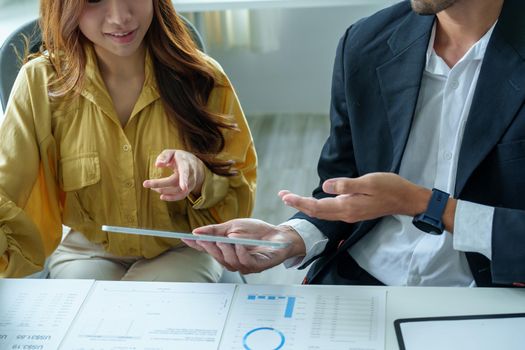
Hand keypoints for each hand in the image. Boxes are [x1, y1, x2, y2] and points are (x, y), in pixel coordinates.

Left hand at [143, 149, 205, 200]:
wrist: (193, 164)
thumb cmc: (178, 157)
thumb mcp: (171, 152)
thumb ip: (164, 156)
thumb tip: (157, 165)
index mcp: (186, 163)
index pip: (185, 172)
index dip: (184, 180)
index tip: (184, 187)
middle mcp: (190, 175)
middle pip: (176, 182)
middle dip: (160, 184)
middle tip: (145, 183)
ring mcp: (190, 183)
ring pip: (178, 191)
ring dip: (164, 190)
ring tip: (152, 188)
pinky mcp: (188, 189)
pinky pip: (181, 196)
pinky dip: (171, 198)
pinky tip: (162, 196)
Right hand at [182, 218, 305, 273]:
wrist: (279, 234)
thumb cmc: (257, 232)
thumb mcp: (233, 226)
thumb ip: (215, 230)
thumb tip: (197, 232)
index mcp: (226, 250)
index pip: (207, 249)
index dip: (196, 245)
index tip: (184, 238)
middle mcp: (233, 260)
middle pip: (217, 257)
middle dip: (210, 248)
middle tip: (204, 239)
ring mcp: (245, 265)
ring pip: (230, 262)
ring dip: (225, 250)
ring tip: (224, 240)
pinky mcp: (258, 266)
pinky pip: (246, 262)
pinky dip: (241, 253)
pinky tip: (239, 245)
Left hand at [279, 172, 430, 222]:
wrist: (406, 199)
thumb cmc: (390, 187)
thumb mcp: (368, 182)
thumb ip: (346, 185)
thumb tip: (325, 186)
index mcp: (347, 206)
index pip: (317, 206)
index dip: (299, 201)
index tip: (285, 196)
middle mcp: (346, 213)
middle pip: (316, 212)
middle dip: (298, 204)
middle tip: (282, 195)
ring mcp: (350, 214)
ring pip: (322, 212)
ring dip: (306, 205)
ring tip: (292, 198)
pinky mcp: (354, 211)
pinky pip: (330, 211)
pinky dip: (317, 207)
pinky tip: (313, 202)